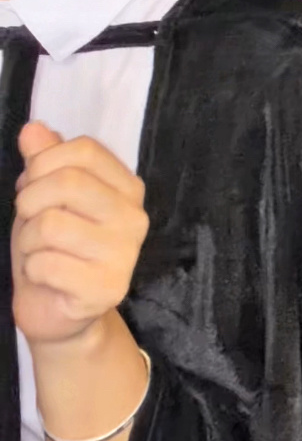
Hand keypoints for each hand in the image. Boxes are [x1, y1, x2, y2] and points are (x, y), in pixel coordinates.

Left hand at [12, 123, 149, 346]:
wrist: (58, 311)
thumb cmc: (53, 248)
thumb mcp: (43, 198)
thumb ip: (42, 162)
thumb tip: (33, 130)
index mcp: (126, 188)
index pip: (84, 150)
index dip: (44, 163)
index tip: (35, 184)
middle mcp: (134, 217)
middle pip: (69, 182)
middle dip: (30, 201)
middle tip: (30, 221)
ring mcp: (125, 254)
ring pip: (51, 224)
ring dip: (28, 241)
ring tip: (40, 252)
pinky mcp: (108, 288)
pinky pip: (48, 264)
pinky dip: (33, 270)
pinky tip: (47, 277)